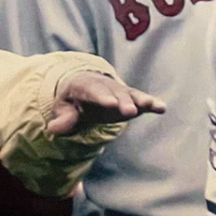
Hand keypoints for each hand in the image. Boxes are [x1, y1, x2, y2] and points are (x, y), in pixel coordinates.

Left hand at [48, 72, 164, 134]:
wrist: (84, 88)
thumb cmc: (72, 100)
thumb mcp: (62, 108)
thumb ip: (62, 118)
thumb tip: (54, 129)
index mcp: (84, 85)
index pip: (93, 91)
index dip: (101, 97)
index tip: (110, 104)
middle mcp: (105, 85)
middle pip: (114, 93)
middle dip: (122, 101)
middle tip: (130, 112)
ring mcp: (119, 91)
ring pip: (130, 94)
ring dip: (141, 100)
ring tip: (152, 105)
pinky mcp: (130, 98)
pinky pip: (140, 99)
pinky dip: (151, 103)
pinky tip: (162, 108)